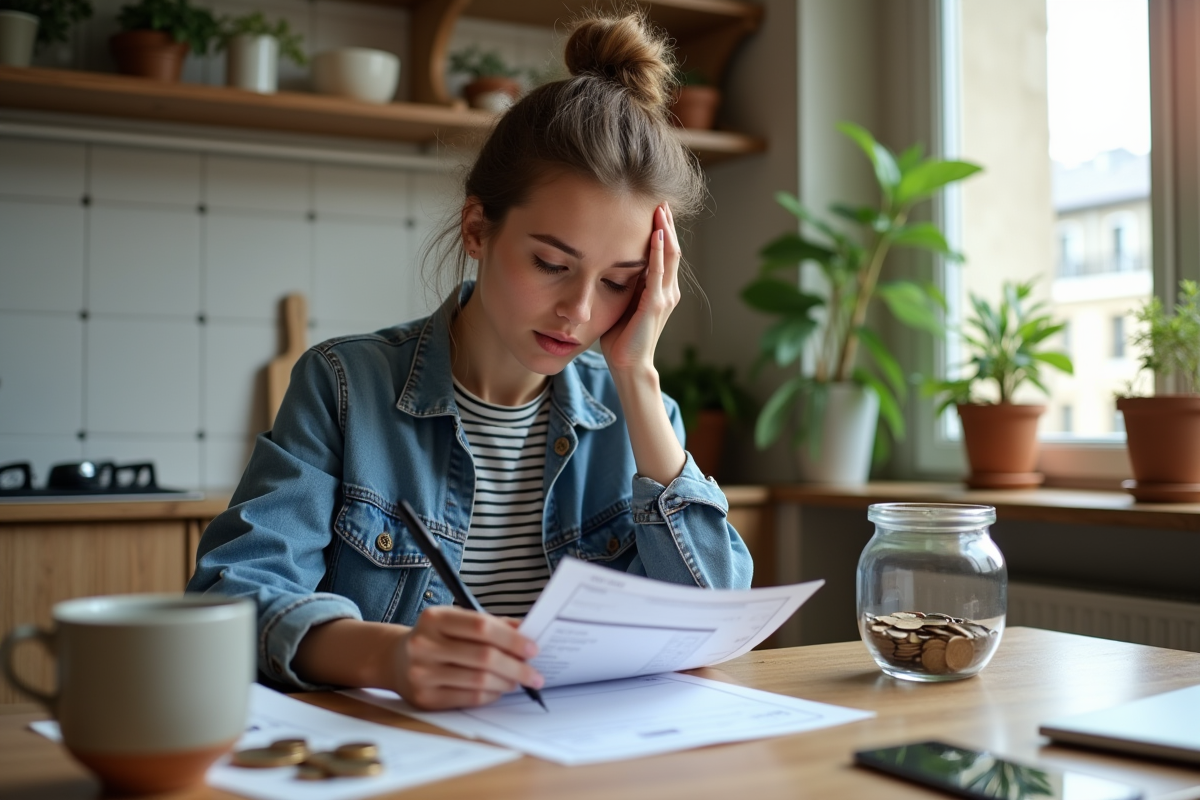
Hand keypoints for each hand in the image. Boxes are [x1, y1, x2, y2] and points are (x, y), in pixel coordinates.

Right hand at [390, 606, 542, 709]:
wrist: (395, 659)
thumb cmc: (436, 638)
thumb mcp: (456, 621)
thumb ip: (491, 624)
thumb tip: (527, 632)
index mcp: (434, 618)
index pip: (481, 627)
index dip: (511, 638)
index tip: (532, 648)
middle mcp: (424, 645)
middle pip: (483, 657)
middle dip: (516, 666)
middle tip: (534, 673)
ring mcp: (422, 674)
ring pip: (479, 681)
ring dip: (507, 683)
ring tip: (518, 681)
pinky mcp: (424, 698)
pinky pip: (469, 698)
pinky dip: (491, 695)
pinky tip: (499, 690)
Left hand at [600, 203, 680, 374]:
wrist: (628, 363)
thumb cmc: (621, 337)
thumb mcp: (623, 302)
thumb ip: (625, 284)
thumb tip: (610, 260)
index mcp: (661, 289)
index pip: (665, 253)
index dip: (662, 230)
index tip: (655, 209)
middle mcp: (668, 290)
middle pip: (672, 249)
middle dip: (667, 224)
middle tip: (661, 200)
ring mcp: (664, 297)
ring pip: (670, 256)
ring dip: (665, 231)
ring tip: (661, 210)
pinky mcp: (655, 305)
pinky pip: (658, 273)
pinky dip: (658, 252)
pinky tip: (656, 235)